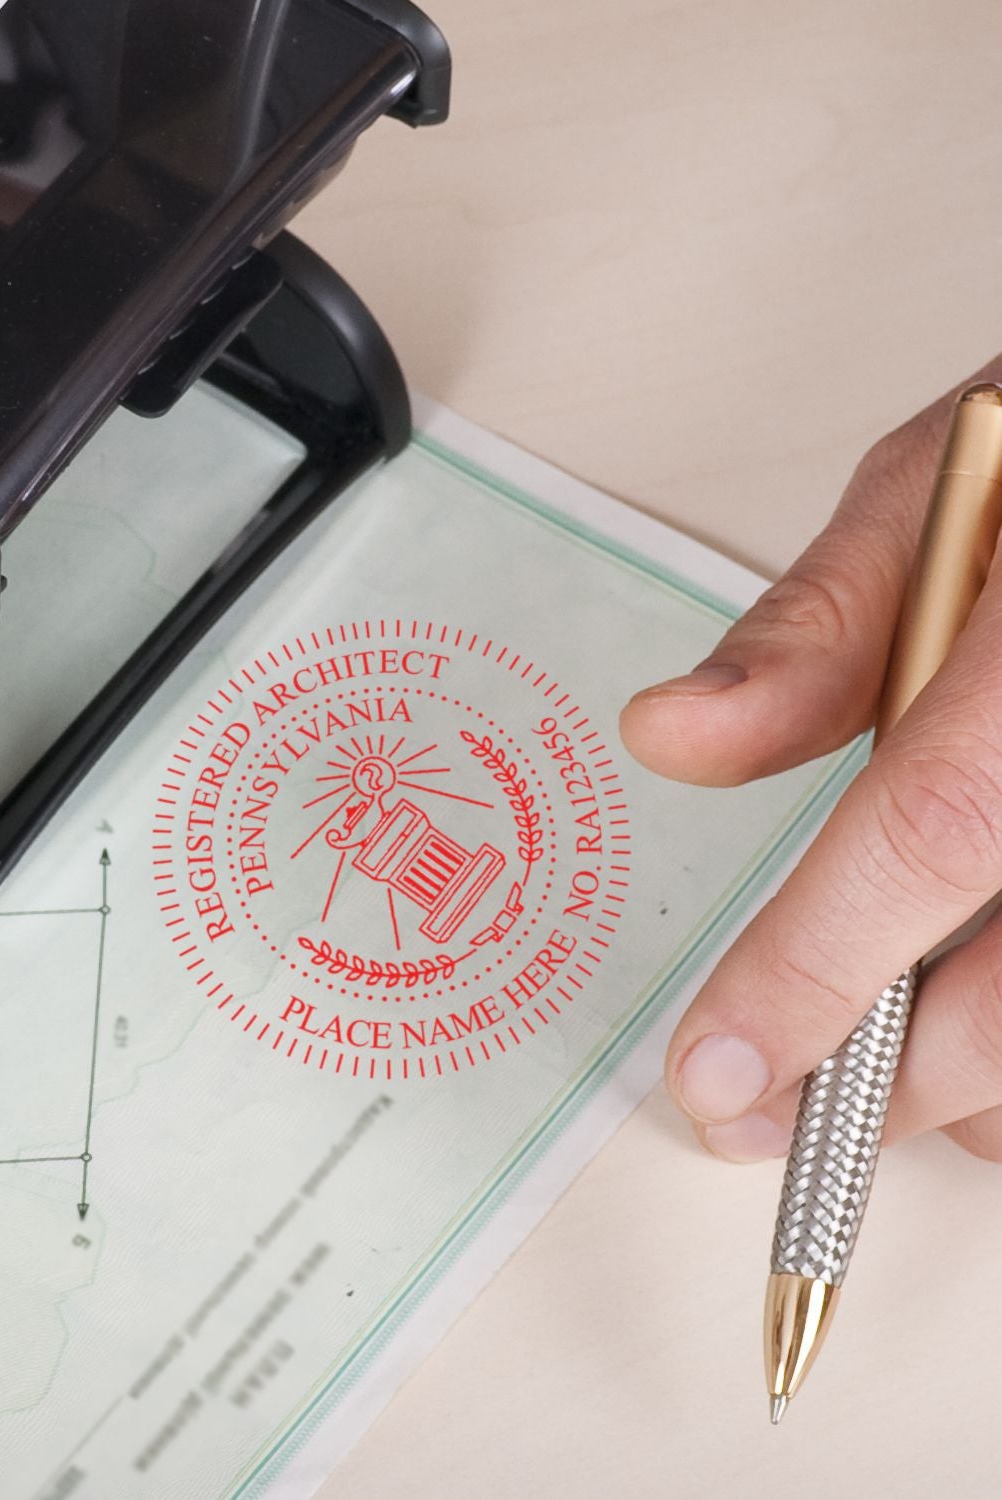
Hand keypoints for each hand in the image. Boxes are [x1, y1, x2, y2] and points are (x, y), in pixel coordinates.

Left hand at [621, 356, 1001, 1164]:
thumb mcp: (932, 485)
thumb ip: (809, 631)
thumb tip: (667, 738)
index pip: (932, 827)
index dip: (816, 968)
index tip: (716, 1076)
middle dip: (895, 1075)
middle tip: (780, 1106)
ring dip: (983, 1078)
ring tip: (891, 1058)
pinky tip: (977, 1004)